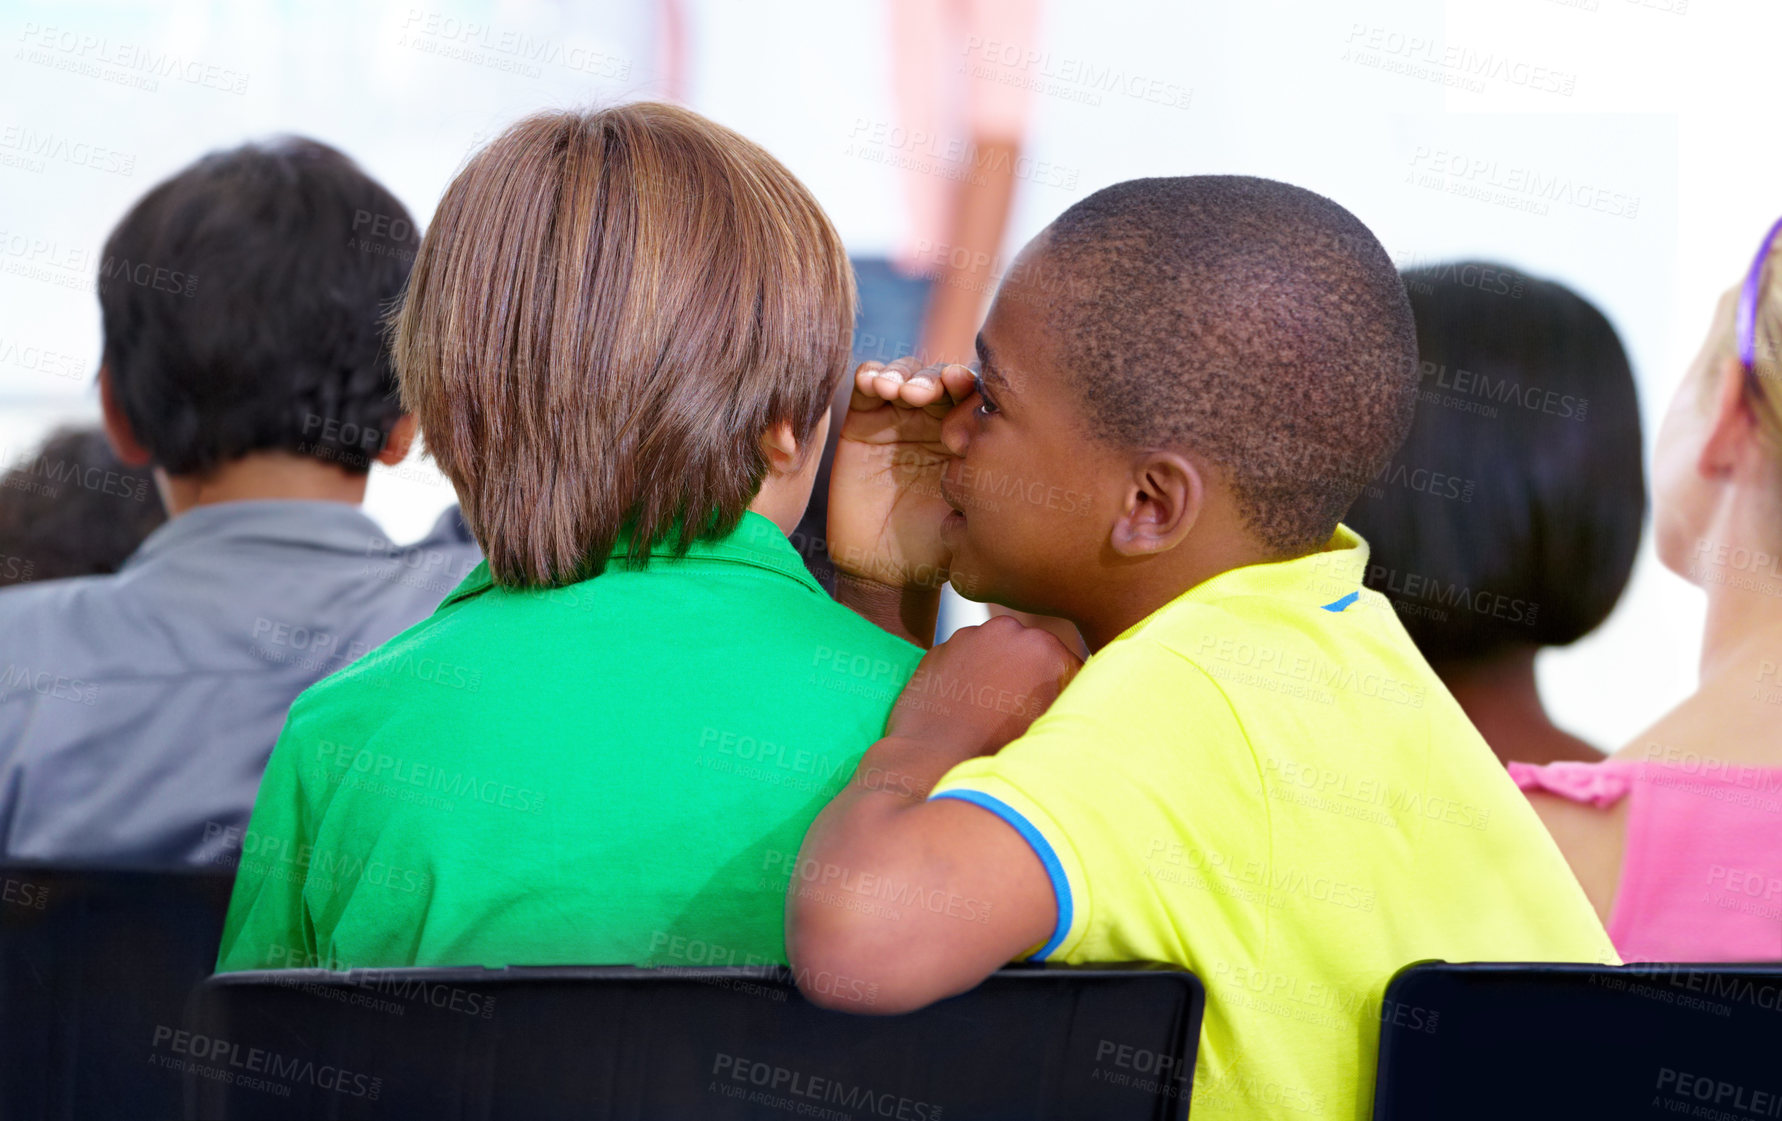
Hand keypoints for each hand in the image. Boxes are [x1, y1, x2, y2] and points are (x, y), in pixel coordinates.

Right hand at [827, 358, 975, 590]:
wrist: (889, 570)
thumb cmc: (937, 545)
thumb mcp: (972, 514)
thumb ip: (986, 482)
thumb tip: (1008, 445)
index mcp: (968, 436)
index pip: (974, 395)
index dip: (970, 386)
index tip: (966, 390)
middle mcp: (936, 421)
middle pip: (941, 375)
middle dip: (936, 376)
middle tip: (928, 392)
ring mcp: (898, 418)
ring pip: (905, 372)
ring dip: (904, 373)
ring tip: (900, 392)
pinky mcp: (863, 423)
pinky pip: (866, 386)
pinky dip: (871, 376)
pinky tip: (875, 385)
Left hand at [886, 615, 1082, 765]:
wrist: (934, 758)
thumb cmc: (998, 748)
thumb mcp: (1049, 724)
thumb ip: (1068, 700)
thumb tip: (1081, 695)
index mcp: (1044, 647)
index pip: (1067, 667)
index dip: (1063, 693)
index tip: (1054, 713)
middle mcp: (1007, 630)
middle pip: (1030, 653)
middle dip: (1029, 676)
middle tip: (1020, 712)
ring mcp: (969, 636)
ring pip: (995, 652)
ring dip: (997, 672)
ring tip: (990, 711)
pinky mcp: (939, 648)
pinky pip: (964, 658)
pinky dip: (967, 676)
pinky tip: (966, 706)